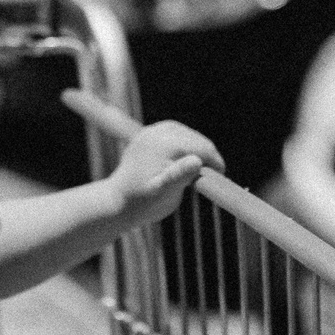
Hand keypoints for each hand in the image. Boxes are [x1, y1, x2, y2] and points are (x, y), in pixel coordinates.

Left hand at [107, 120, 222, 220]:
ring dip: (196, 150)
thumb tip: (196, 161)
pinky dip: (184, 145)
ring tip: (196, 171)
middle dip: (206, 157)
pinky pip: (176, 133)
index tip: (219, 181)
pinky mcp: (148, 134)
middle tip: (208, 179)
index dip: (216, 164)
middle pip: (197, 139)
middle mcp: (158, 132)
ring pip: (188, 134)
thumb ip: (180, 176)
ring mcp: (152, 131)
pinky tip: (184, 160)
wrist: (116, 202)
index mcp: (165, 145)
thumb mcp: (163, 195)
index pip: (203, 148)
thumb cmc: (141, 203)